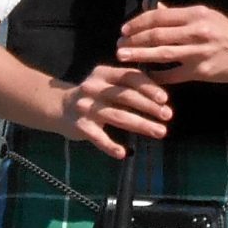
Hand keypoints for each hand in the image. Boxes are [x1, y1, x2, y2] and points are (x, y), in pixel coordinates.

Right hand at [55, 62, 171, 156]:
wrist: (59, 107)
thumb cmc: (95, 95)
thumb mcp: (109, 83)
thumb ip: (131, 85)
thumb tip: (164, 91)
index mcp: (104, 73)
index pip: (129, 77)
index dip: (148, 87)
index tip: (165, 99)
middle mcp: (93, 87)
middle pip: (125, 96)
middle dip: (149, 107)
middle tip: (168, 116)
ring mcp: (85, 107)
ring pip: (117, 116)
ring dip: (141, 124)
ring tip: (160, 132)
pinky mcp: (80, 126)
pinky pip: (98, 137)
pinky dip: (110, 146)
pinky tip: (124, 153)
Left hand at [116, 3, 227, 86]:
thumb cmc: (225, 31)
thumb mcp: (203, 15)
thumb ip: (177, 14)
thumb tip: (152, 7)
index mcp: (194, 14)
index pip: (159, 16)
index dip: (138, 23)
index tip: (124, 29)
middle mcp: (196, 31)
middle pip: (157, 35)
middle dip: (134, 40)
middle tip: (118, 45)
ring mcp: (199, 52)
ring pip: (162, 53)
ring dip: (140, 55)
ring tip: (123, 57)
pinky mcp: (202, 71)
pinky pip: (174, 75)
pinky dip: (158, 76)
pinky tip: (145, 76)